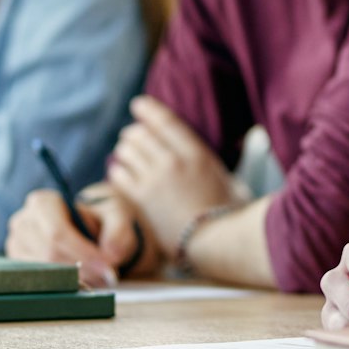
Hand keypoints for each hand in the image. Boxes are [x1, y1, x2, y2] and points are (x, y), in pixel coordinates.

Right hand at [6, 184, 154, 288]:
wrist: (88, 228)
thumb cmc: (99, 220)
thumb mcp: (116, 216)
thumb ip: (118, 231)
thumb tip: (112, 254)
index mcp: (42, 203)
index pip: (57, 233)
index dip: (83, 253)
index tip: (107, 265)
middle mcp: (23, 222)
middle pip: (50, 254)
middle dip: (81, 268)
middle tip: (107, 276)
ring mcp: (16, 244)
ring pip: (44, 271)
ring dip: (74, 278)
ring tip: (97, 276)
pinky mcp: (18, 264)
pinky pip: (39, 281)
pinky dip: (63, 284)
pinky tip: (81, 279)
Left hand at [105, 96, 235, 251]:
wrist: (216, 243)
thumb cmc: (230, 215)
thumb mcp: (231, 180)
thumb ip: (213, 165)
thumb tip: (214, 154)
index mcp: (196, 153)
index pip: (165, 121)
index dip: (148, 109)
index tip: (138, 105)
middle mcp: (173, 162)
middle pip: (140, 133)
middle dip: (133, 133)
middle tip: (131, 138)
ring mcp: (154, 180)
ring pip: (125, 152)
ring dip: (124, 151)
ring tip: (126, 156)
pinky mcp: (140, 200)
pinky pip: (118, 175)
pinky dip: (118, 172)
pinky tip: (121, 175)